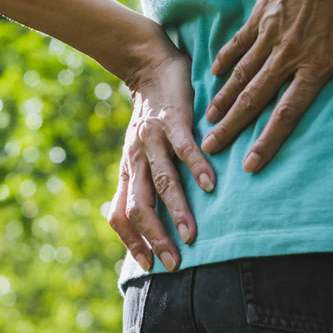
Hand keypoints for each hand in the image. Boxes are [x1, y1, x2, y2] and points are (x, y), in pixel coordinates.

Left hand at [108, 51, 215, 272]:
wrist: (149, 67)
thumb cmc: (150, 118)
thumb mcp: (138, 153)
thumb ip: (140, 181)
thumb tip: (144, 218)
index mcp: (127, 169)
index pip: (120, 214)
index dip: (130, 241)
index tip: (147, 265)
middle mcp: (135, 158)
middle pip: (139, 206)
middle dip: (154, 237)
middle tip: (174, 263)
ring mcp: (152, 139)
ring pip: (162, 182)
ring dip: (176, 211)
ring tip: (192, 235)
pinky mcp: (172, 120)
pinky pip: (184, 148)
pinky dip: (198, 168)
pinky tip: (212, 187)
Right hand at [202, 0, 332, 172]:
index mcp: (315, 63)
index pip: (287, 112)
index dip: (268, 140)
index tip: (250, 163)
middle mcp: (286, 54)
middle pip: (254, 99)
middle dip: (232, 127)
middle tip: (211, 148)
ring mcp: (268, 35)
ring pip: (240, 75)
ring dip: (223, 100)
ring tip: (208, 120)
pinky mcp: (259, 16)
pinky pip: (237, 43)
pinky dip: (225, 60)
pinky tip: (213, 75)